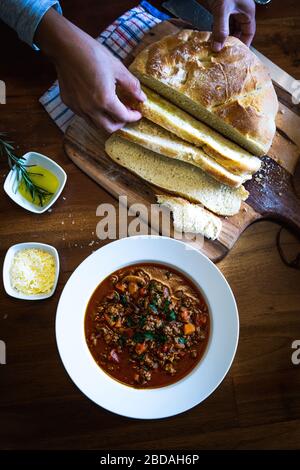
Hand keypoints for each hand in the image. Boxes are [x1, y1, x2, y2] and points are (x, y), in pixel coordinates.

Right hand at [36, 9, 144, 132]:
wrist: (66, 47)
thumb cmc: (93, 54)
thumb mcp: (117, 68)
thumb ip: (132, 86)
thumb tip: (142, 98)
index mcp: (105, 100)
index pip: (123, 117)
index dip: (133, 117)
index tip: (137, 113)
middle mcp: (91, 109)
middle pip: (109, 128)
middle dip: (120, 123)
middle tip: (125, 113)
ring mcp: (78, 108)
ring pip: (95, 124)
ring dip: (106, 120)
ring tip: (111, 108)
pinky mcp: (69, 103)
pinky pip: (84, 115)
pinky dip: (93, 113)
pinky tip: (96, 101)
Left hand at [204, 0, 255, 50]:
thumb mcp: (223, 10)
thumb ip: (220, 29)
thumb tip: (217, 48)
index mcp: (247, 12)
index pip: (249, 33)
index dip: (244, 44)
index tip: (237, 56)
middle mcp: (240, 12)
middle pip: (238, 32)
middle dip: (231, 42)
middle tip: (223, 54)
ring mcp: (230, 10)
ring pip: (228, 28)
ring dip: (222, 37)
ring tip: (216, 48)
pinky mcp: (220, 7)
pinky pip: (220, 22)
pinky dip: (216, 30)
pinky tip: (211, 36)